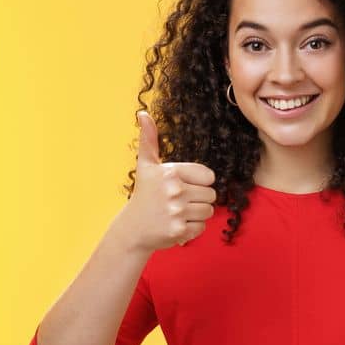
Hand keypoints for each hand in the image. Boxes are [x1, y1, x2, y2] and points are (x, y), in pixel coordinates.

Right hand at [117, 111, 217, 251]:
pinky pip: (202, 227)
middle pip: (212, 195)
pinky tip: (175, 225)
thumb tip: (143, 113)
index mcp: (171, 172)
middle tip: (178, 202)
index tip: (181, 186)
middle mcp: (174, 190)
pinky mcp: (179, 230)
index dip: (199, 182)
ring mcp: (177, 211)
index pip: (209, 176)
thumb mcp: (146, 166)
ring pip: (209, 211)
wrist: (132, 229)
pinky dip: (192, 228)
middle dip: (198, 199)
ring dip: (196, 214)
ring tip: (177, 213)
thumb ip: (149, 140)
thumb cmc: (144, 195)